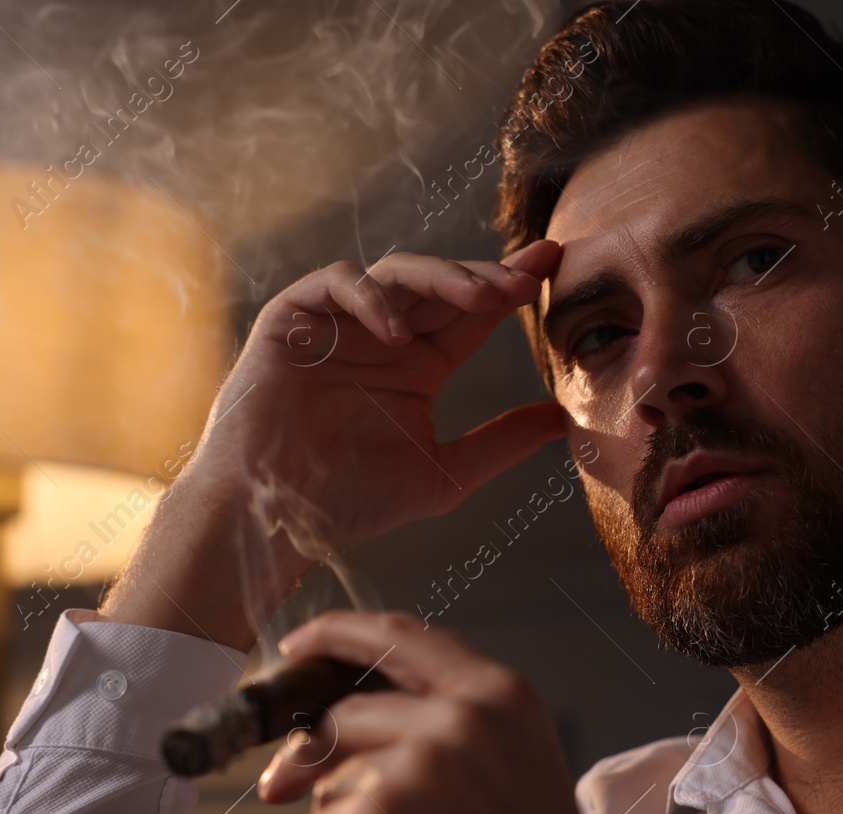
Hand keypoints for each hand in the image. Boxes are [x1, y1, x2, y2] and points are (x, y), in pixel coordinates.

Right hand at [100, 242, 566, 650]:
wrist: (277, 517)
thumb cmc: (351, 501)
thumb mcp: (445, 473)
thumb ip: (502, 443)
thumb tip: (565, 419)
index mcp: (419, 367)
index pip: (473, 315)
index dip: (510, 288)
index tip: (552, 266)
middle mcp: (384, 337)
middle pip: (443, 285)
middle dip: (487, 273)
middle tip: (530, 273)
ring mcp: (340, 325)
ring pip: (396, 273)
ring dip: (441, 276)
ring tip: (481, 296)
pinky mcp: (293, 320)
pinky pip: (335, 284)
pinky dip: (369, 298)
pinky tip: (396, 332)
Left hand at [257, 610, 645, 813]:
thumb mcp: (514, 769)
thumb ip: (446, 732)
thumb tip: (341, 733)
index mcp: (500, 695)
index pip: (400, 635)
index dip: (335, 635)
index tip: (298, 646)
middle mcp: (460, 716)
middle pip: (344, 716)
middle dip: (305, 760)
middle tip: (281, 791)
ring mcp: (418, 763)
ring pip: (328, 782)